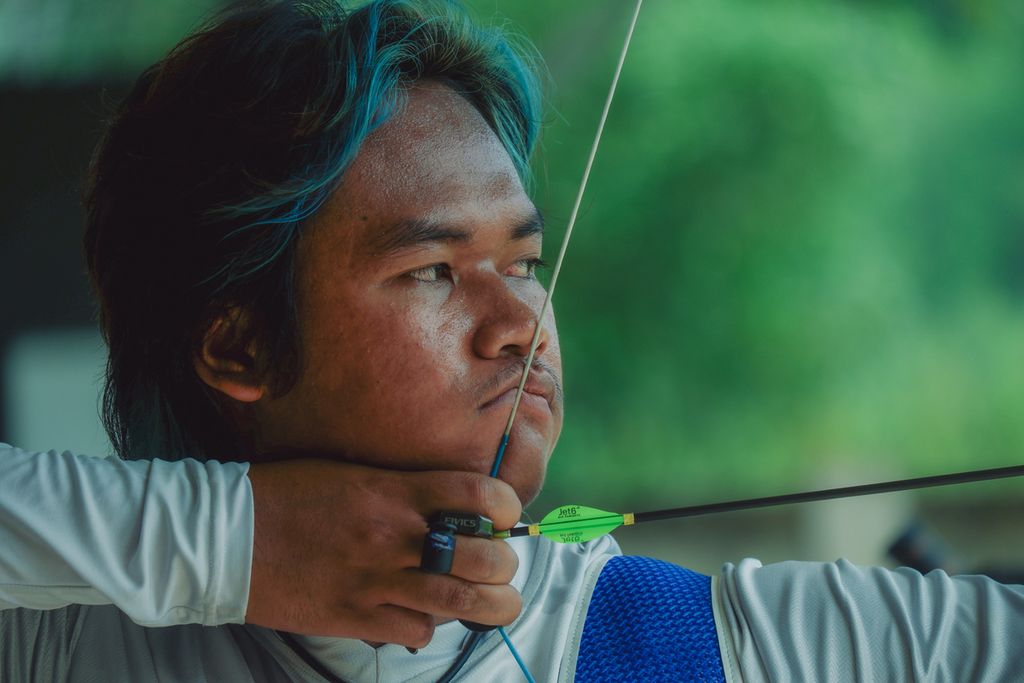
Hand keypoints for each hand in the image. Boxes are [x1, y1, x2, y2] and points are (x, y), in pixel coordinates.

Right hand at [245, 459, 521, 646]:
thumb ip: (405, 488)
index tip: (504, 514)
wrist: (225, 535)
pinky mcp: (354, 617)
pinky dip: (428, 625)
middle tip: (499, 564)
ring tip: (494, 599)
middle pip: (483, 557)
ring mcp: (375, 580)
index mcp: (394, 489)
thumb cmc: (288, 493)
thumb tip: (452, 506)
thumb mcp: (353, 471)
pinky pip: (416, 631)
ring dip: (490, 604)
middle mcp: (392, 534)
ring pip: (460, 603)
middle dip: (504, 564)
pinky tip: (419, 612)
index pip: (479, 494)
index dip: (506, 507)